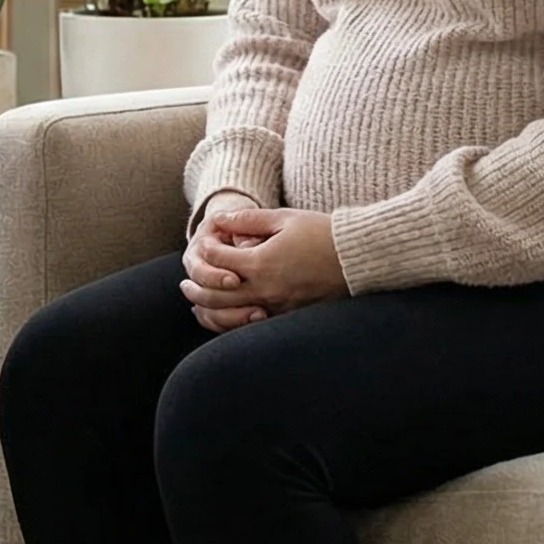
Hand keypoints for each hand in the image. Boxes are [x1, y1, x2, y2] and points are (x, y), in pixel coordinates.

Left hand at [185, 204, 347, 324]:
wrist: (359, 259)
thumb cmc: (323, 234)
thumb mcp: (284, 219)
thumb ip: (248, 219)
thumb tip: (219, 220)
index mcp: (261, 263)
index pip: (217, 260)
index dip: (206, 249)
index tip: (204, 242)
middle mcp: (266, 289)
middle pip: (217, 295)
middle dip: (196, 288)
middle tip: (183, 285)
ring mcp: (278, 307)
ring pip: (231, 315)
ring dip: (209, 310)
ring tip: (196, 303)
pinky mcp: (289, 316)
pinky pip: (252, 324)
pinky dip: (233, 321)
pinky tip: (226, 315)